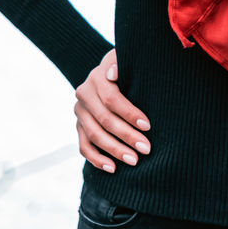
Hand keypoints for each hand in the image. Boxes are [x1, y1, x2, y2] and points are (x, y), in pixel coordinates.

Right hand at [74, 49, 150, 172]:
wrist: (114, 75)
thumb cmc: (129, 69)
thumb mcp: (128, 59)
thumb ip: (121, 62)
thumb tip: (113, 74)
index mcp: (96, 77)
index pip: (111, 98)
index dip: (129, 113)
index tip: (148, 126)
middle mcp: (84, 94)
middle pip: (104, 119)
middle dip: (127, 136)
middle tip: (146, 148)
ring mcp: (79, 112)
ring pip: (94, 135)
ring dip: (114, 150)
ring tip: (134, 161)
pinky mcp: (78, 126)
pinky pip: (84, 147)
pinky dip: (97, 159)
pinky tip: (112, 168)